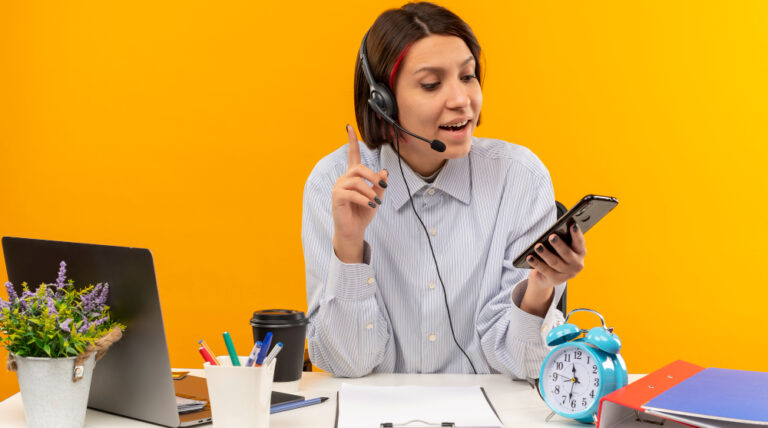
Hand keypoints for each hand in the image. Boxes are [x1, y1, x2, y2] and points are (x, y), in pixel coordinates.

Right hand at [331, 125, 387, 262]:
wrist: (353, 230)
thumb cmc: (362, 213)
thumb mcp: (375, 197)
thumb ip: (379, 184)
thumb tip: (384, 171)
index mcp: (353, 176)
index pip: (352, 155)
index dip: (352, 141)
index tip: (349, 127)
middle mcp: (344, 179)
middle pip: (358, 168)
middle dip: (372, 176)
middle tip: (382, 186)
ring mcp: (338, 187)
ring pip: (356, 181)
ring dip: (369, 191)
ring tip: (376, 201)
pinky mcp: (337, 197)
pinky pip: (351, 194)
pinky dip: (363, 199)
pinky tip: (370, 205)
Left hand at [526, 223, 586, 290]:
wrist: (546, 276)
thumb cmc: (555, 254)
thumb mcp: (559, 247)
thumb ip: (561, 240)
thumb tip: (553, 233)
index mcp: (580, 252)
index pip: (580, 242)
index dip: (577, 234)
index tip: (573, 225)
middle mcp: (577, 264)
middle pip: (567, 254)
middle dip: (559, 245)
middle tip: (552, 236)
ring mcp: (567, 274)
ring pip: (555, 262)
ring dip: (545, 253)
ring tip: (537, 246)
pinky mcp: (556, 280)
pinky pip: (545, 270)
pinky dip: (536, 263)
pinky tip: (529, 257)